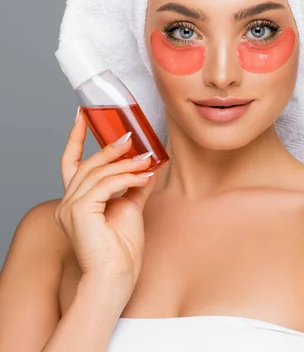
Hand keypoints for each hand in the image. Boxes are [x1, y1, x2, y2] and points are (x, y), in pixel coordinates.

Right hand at [54, 108, 158, 289]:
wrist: (116, 277)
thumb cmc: (121, 249)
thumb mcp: (130, 206)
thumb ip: (135, 183)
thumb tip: (147, 161)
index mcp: (76, 200)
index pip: (70, 162)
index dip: (75, 137)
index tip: (82, 115)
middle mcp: (68, 202)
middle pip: (87, 164)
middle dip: (109, 148)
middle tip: (131, 136)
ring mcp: (70, 207)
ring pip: (98, 172)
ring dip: (125, 164)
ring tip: (146, 160)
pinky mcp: (79, 211)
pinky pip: (105, 185)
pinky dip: (125, 177)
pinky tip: (142, 175)